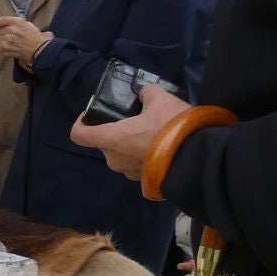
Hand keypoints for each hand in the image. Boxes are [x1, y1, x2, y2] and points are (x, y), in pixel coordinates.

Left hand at [0, 16, 48, 68]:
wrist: (39, 50)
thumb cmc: (37, 39)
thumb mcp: (29, 26)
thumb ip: (19, 24)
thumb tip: (12, 25)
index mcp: (17, 22)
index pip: (1, 21)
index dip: (0, 25)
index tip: (1, 27)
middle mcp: (11, 29)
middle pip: (1, 31)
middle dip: (5, 34)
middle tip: (13, 38)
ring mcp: (7, 38)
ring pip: (0, 39)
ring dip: (5, 42)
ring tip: (14, 44)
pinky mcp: (5, 47)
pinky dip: (4, 49)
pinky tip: (11, 49)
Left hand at [70, 83, 188, 180]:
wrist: (197, 158)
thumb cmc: (170, 127)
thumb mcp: (160, 100)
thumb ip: (147, 93)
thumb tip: (145, 93)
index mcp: (110, 139)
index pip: (79, 135)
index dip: (81, 123)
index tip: (90, 115)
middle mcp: (114, 159)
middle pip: (105, 143)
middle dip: (116, 132)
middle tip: (134, 120)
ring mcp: (129, 173)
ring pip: (122, 155)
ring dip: (131, 145)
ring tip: (152, 133)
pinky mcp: (144, 182)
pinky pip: (138, 165)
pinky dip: (145, 156)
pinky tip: (162, 147)